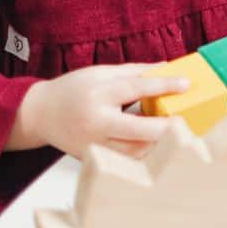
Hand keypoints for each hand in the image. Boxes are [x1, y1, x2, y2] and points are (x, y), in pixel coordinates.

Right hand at [12, 65, 187, 159]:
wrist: (40, 115)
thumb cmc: (72, 90)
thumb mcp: (101, 72)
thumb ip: (135, 71)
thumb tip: (167, 67)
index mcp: (98, 95)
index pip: (136, 89)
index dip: (163, 85)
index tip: (186, 83)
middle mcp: (95, 122)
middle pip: (137, 129)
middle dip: (165, 127)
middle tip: (186, 120)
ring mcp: (93, 144)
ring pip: (133, 151)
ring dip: (157, 143)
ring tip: (175, 133)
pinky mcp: (93, 159)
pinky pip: (124, 160)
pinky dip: (143, 153)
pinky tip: (156, 144)